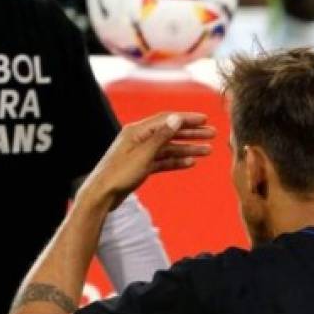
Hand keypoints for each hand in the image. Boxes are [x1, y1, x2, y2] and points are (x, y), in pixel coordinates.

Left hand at [79, 112, 214, 210]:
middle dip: (191, 133)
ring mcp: (140, 153)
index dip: (187, 119)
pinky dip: (176, 161)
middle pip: (170, 132)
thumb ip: (161, 136)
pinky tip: (189, 163)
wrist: (102, 195)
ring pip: (168, 148)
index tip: (204, 119)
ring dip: (187, 149)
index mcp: (137, 131)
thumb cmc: (118, 174)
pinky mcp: (140, 166)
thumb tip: (177, 118)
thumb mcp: (143, 154)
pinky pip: (162, 161)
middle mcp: (139, 139)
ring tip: (207, 151)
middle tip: (211, 134)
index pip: (167, 119)